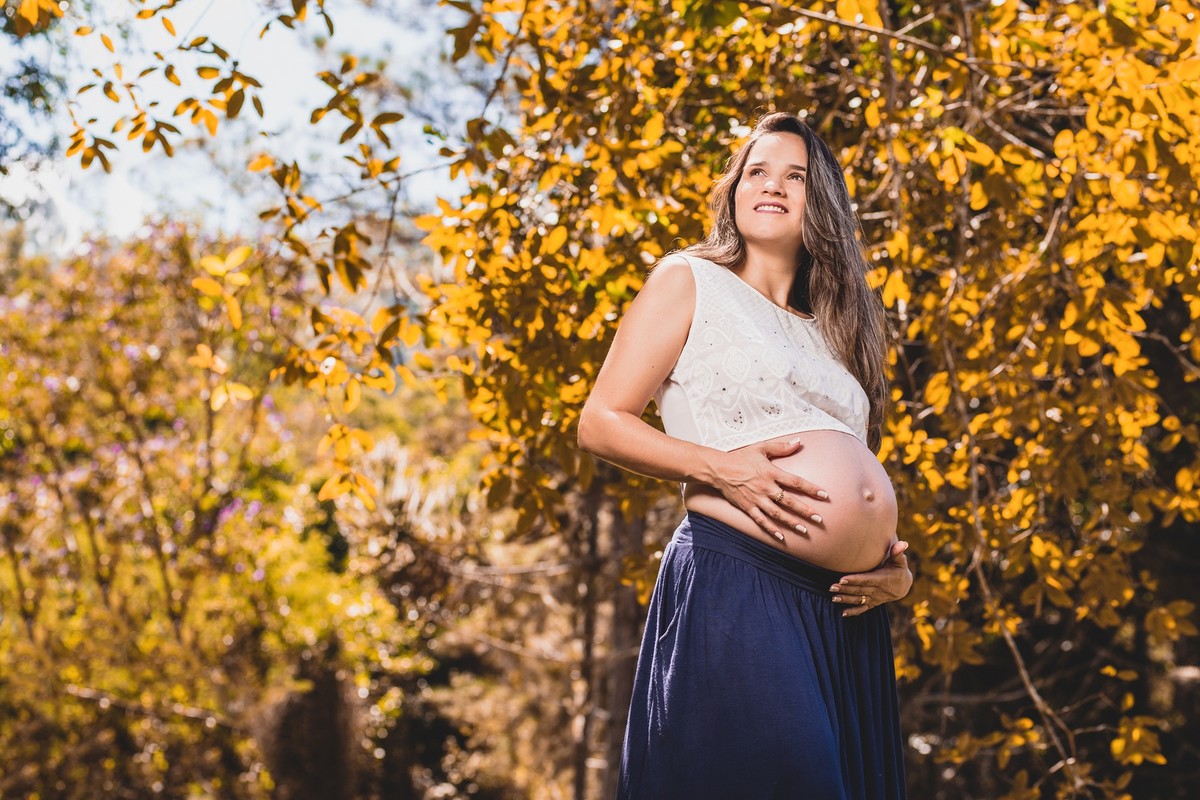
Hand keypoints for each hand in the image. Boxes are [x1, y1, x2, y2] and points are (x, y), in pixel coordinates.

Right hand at [710, 438, 829, 541]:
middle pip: (790, 502)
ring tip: (804, 530)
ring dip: (792, 522)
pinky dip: (771, 530)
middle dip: (805, 511)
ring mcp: (757, 499)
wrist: (718, 469)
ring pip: (777, 514)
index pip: (796, 482)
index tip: (824, 495)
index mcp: (771, 473)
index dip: (811, 489)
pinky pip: (761, 521)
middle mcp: (766, 488)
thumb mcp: (761, 448)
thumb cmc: (740, 457)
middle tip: (819, 519)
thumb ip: (781, 446)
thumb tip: (799, 442)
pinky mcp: (748, 507)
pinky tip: (781, 537)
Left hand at [830, 541, 912, 617]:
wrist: (904, 586)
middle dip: (845, 589)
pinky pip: (863, 609)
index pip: (867, 580)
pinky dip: (853, 612)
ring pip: (858, 600)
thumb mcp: (900, 561)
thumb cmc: (899, 570)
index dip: (855, 580)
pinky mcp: (873, 603)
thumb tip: (903, 543)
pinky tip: (843, 613)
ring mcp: (875, 598)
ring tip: (833, 598)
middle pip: (859, 590)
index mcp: (882, 579)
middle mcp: (878, 591)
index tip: (843, 579)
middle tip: (832, 587)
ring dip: (846, 599)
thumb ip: (898, 553)